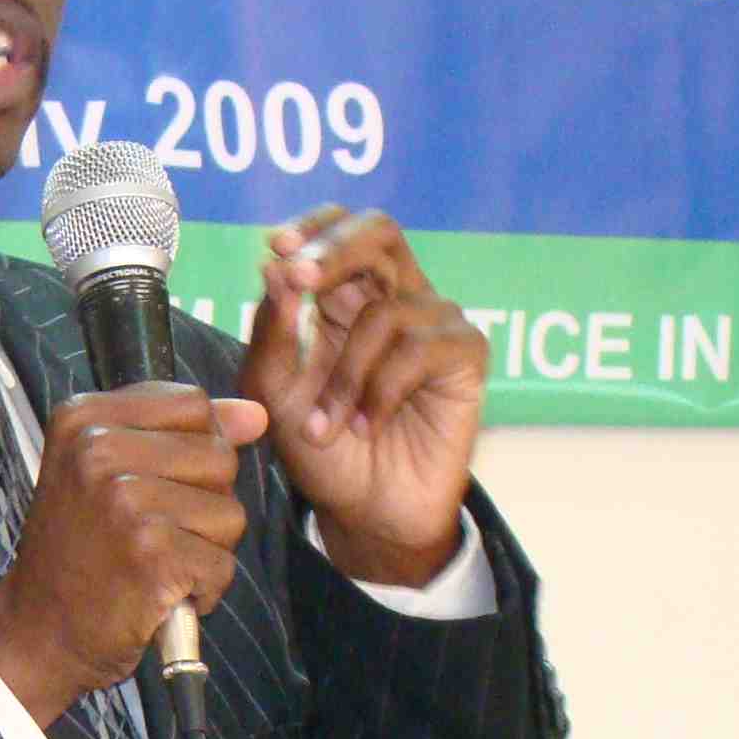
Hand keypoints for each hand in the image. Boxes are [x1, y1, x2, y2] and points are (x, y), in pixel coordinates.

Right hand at [0, 382, 266, 727]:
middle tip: (150, 534)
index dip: (195, 450)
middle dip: (203, 504)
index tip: (156, 486)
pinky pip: (223, 564)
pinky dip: (202, 590)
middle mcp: (99, 450)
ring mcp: (126, 502)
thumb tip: (255, 414)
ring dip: (204, 550)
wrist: (38, 632)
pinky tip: (160, 593)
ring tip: (154, 563)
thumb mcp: (106, 471)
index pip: (193, 404)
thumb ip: (180, 433)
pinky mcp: (153, 554)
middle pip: (219, 456)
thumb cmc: (77, 553)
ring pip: (229, 513)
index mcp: (84, 419)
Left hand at [238, 206, 484, 585]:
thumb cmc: (322, 451)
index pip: (337, 227)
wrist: (366, 512)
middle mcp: (393, 296)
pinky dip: (381, 392)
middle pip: (377, 233)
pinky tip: (368, 426)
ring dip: (344, 376)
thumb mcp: (276, 392)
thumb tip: (275, 268)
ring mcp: (433, 321)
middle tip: (299, 276)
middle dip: (333, 251)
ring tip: (327, 427)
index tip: (275, 246)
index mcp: (344, 294)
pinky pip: (419, 349)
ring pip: (384, 312)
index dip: (311, 226)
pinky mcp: (465, 355)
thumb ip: (273, 333)